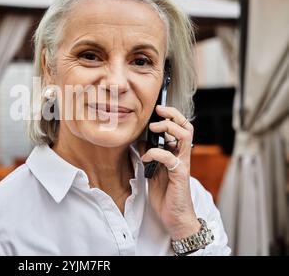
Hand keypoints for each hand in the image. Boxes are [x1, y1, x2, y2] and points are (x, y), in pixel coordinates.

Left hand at [141, 105, 199, 239]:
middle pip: (187, 127)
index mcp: (177, 154)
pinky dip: (155, 153)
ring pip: (184, 136)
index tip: (158, 109)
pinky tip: (145, 157)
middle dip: (173, 115)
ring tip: (154, 128)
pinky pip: (169, 157)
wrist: (174, 217)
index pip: (181, 128)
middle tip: (158, 112)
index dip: (172, 116)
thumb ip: (150, 157)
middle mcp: (182, 157)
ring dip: (168, 128)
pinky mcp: (180, 175)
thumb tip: (140, 143)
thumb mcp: (153, 171)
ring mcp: (182, 165)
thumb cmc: (166, 195)